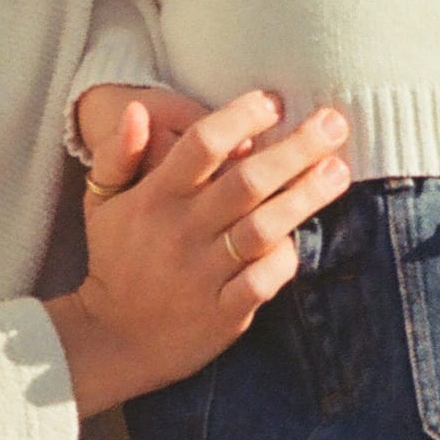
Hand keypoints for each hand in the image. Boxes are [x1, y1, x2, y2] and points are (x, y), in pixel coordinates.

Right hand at [47, 92, 349, 418]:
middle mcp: (182, 232)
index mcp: (155, 199)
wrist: (112, 338)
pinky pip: (262, 281)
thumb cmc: (116, 259)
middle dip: (295, 149)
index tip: (273, 102)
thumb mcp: (101, 202)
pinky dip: (284, 259)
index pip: (202, 145)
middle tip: (333, 122)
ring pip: (262, 229)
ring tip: (339, 170)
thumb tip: (137, 111)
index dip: (242, 117)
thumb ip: (117, 154)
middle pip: (247, 182)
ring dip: (304, 197)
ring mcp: (203, 274)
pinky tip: (303, 238)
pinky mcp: (222, 312)